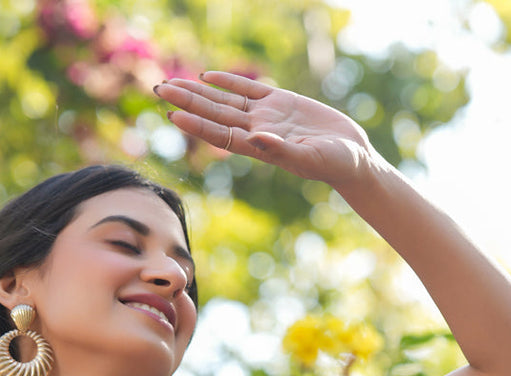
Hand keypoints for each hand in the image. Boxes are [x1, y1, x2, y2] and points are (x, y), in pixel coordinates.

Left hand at [155, 72, 376, 188]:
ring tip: (173, 82)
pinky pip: (248, 89)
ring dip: (199, 91)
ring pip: (225, 100)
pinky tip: (208, 76)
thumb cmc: (333, 164)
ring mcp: (266, 115)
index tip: (173, 114)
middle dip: (186, 100)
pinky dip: (228, 82)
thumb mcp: (307, 158)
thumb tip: (255, 140)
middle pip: (213, 113)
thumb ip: (280, 150)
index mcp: (258, 147)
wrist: (352, 157)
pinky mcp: (281, 101)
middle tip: (159, 88)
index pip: (219, 134)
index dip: (196, 124)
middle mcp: (256, 130)